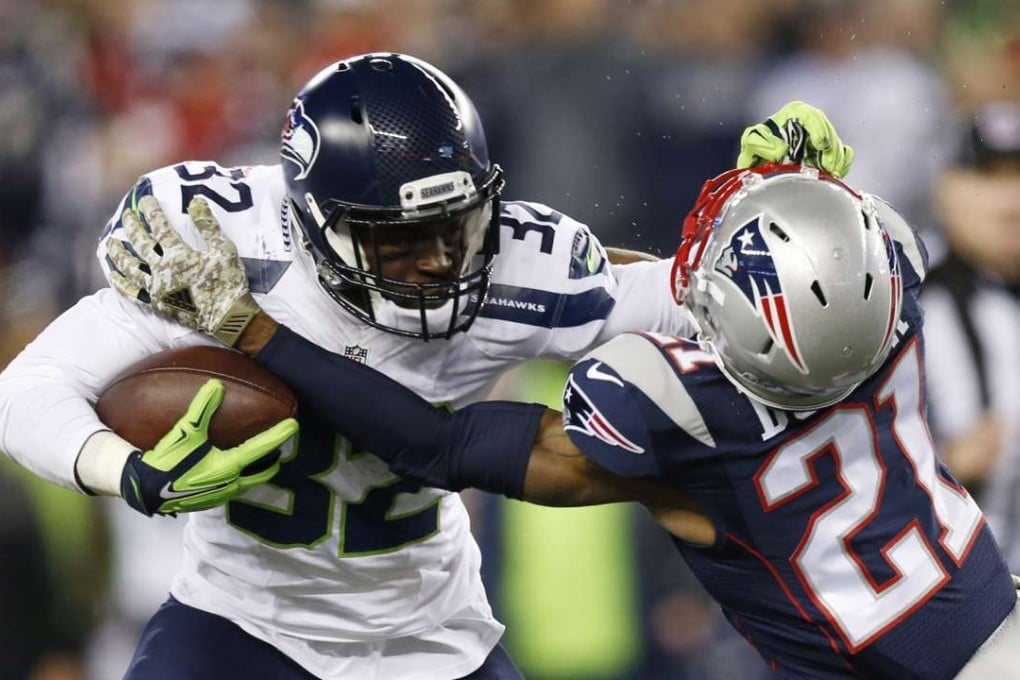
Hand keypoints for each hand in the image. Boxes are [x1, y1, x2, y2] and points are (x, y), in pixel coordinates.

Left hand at [106, 196, 260, 346]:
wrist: (228, 317)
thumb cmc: (228, 282)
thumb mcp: (224, 249)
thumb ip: (208, 225)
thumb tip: (195, 201)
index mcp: (178, 255)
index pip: (159, 226)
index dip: (151, 211)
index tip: (146, 200)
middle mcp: (161, 269)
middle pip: (140, 243)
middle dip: (132, 226)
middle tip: (127, 214)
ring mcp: (155, 288)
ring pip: (129, 267)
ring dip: (118, 252)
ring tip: (111, 242)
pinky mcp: (155, 304)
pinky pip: (131, 293)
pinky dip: (120, 283)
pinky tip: (112, 274)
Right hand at [120, 379, 297, 515]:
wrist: (145, 491)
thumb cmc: (166, 462)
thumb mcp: (185, 433)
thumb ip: (202, 409)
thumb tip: (217, 385)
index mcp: (228, 466)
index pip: (261, 449)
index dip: (278, 436)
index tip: (294, 425)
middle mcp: (231, 483)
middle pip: (264, 471)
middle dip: (275, 458)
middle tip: (281, 444)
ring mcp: (223, 495)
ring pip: (252, 482)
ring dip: (261, 469)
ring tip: (265, 457)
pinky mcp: (213, 500)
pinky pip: (238, 487)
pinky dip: (245, 476)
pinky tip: (237, 468)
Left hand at [737, 101, 854, 177]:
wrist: (761, 165)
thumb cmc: (756, 149)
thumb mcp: (751, 143)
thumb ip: (758, 143)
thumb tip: (780, 151)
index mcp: (793, 114)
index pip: (811, 115)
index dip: (819, 127)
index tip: (821, 144)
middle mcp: (810, 123)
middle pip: (828, 132)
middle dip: (830, 149)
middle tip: (828, 166)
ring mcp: (820, 138)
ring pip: (836, 145)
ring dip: (836, 160)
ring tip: (831, 172)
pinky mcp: (829, 152)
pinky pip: (844, 154)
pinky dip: (842, 164)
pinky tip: (834, 174)